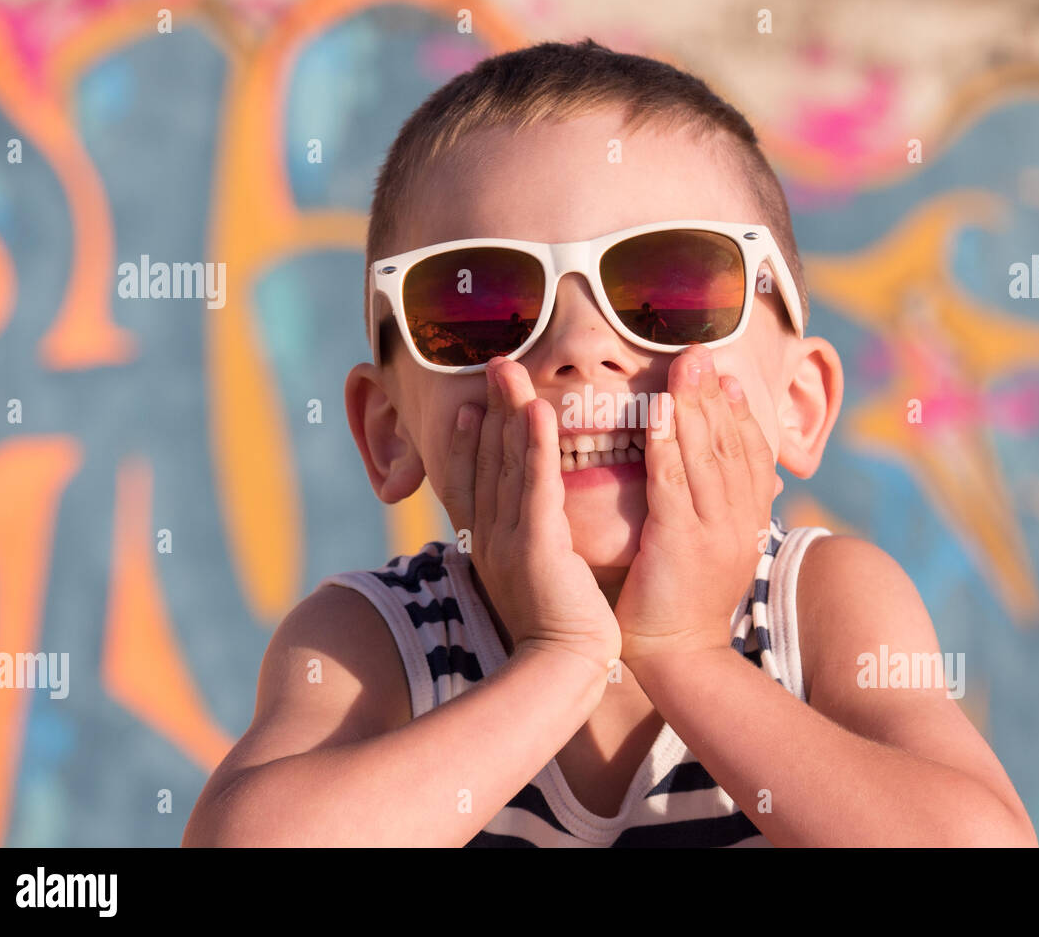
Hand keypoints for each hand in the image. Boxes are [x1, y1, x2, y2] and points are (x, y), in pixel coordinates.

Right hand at [440, 357, 621, 672]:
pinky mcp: (537, 546)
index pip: (476, 482)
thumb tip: (532, 536)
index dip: (474, 441)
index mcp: (490, 547)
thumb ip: (531, 553)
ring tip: (508, 371)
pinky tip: (538, 412)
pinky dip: (535, 447)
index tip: (476, 407)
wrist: (564, 670)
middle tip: (493, 368)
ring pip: (507, 464)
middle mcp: (491, 538)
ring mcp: (509, 540)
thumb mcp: (535, 584)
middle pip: (487, 462)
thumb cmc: (559, 633)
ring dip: (508, 413)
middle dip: (491, 411)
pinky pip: (536, 486)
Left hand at [616, 345, 780, 664]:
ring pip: (706, 455)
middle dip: (716, 395)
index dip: (740, 413)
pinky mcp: (681, 541)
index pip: (750, 456)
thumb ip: (718, 514)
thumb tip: (719, 482)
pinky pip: (674, 481)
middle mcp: (739, 521)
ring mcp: (714, 530)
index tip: (728, 378)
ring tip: (684, 367)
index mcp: (748, 523)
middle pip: (731, 445)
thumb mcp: (714, 552)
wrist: (678, 658)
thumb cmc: (683, 604)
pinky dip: (667, 442)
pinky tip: (657, 411)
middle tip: (703, 353)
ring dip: (694, 405)